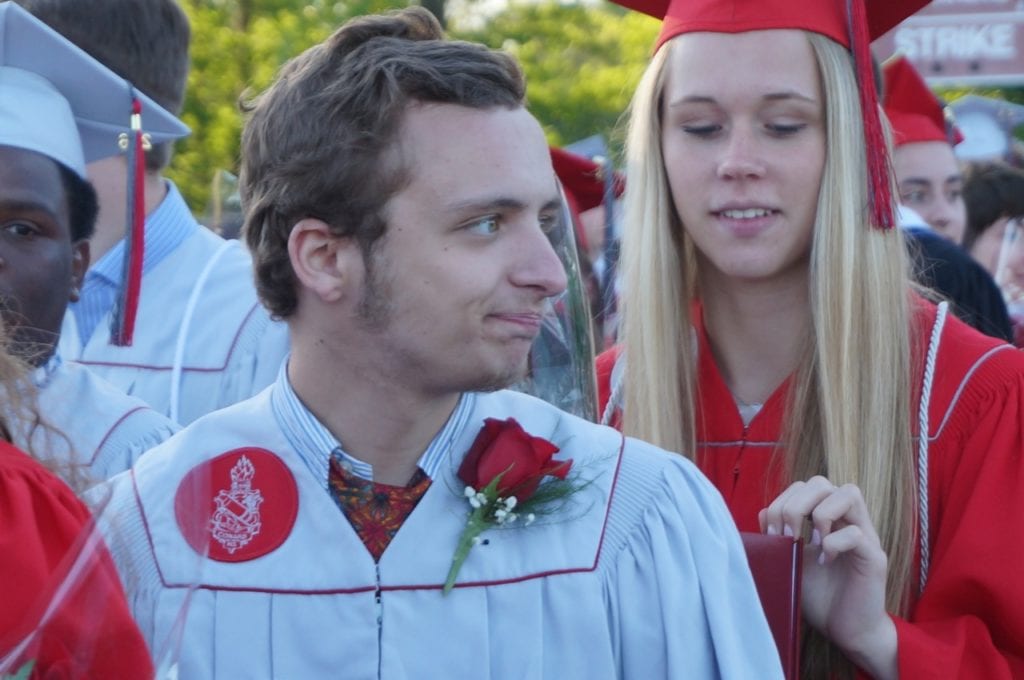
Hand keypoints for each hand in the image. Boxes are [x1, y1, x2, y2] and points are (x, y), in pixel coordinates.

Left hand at [759, 476, 896, 679]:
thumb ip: (778, 537)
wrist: (845, 630)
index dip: (782, 502)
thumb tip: (764, 512)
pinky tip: (825, 562)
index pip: (803, 486)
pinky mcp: (874, 557)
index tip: (772, 534)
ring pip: (848, 492)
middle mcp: (847, 520)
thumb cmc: (818, 596)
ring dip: (819, 514)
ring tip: (808, 542)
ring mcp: (864, 535)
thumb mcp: (789, 560)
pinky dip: (833, 544)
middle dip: (795, 505)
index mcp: (826, 518)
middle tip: (787, 536)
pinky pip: (856, 533)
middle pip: (821, 482)